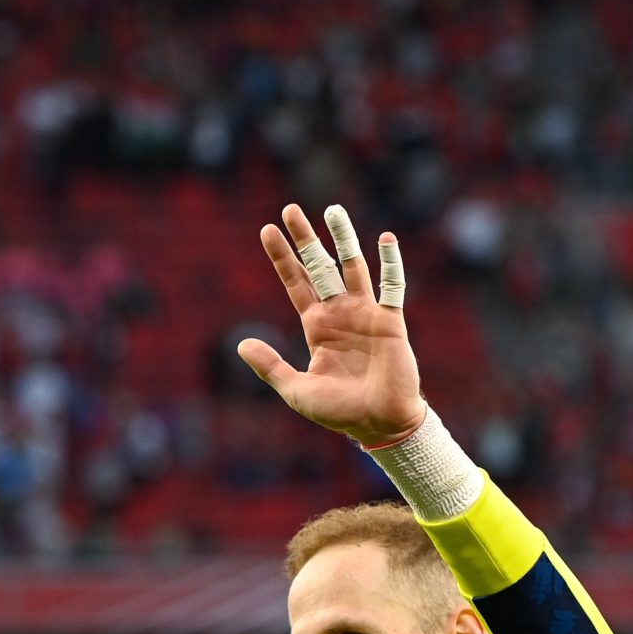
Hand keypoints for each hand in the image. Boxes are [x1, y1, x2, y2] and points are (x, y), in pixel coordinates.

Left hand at [237, 203, 427, 448]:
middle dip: (305, 239)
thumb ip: (270, 366)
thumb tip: (241, 344)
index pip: (296, 284)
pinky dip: (390, 263)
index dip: (282, 258)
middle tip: (290, 209)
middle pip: (319, 267)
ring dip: (342, 239)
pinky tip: (385, 238)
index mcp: (317, 327)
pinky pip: (392, 286)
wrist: (379, 424)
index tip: (266, 231)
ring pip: (352, 266)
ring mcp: (366, 314)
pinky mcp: (390, 321)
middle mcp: (340, 314)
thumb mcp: (296, 390)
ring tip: (331, 210)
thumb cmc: (339, 412)